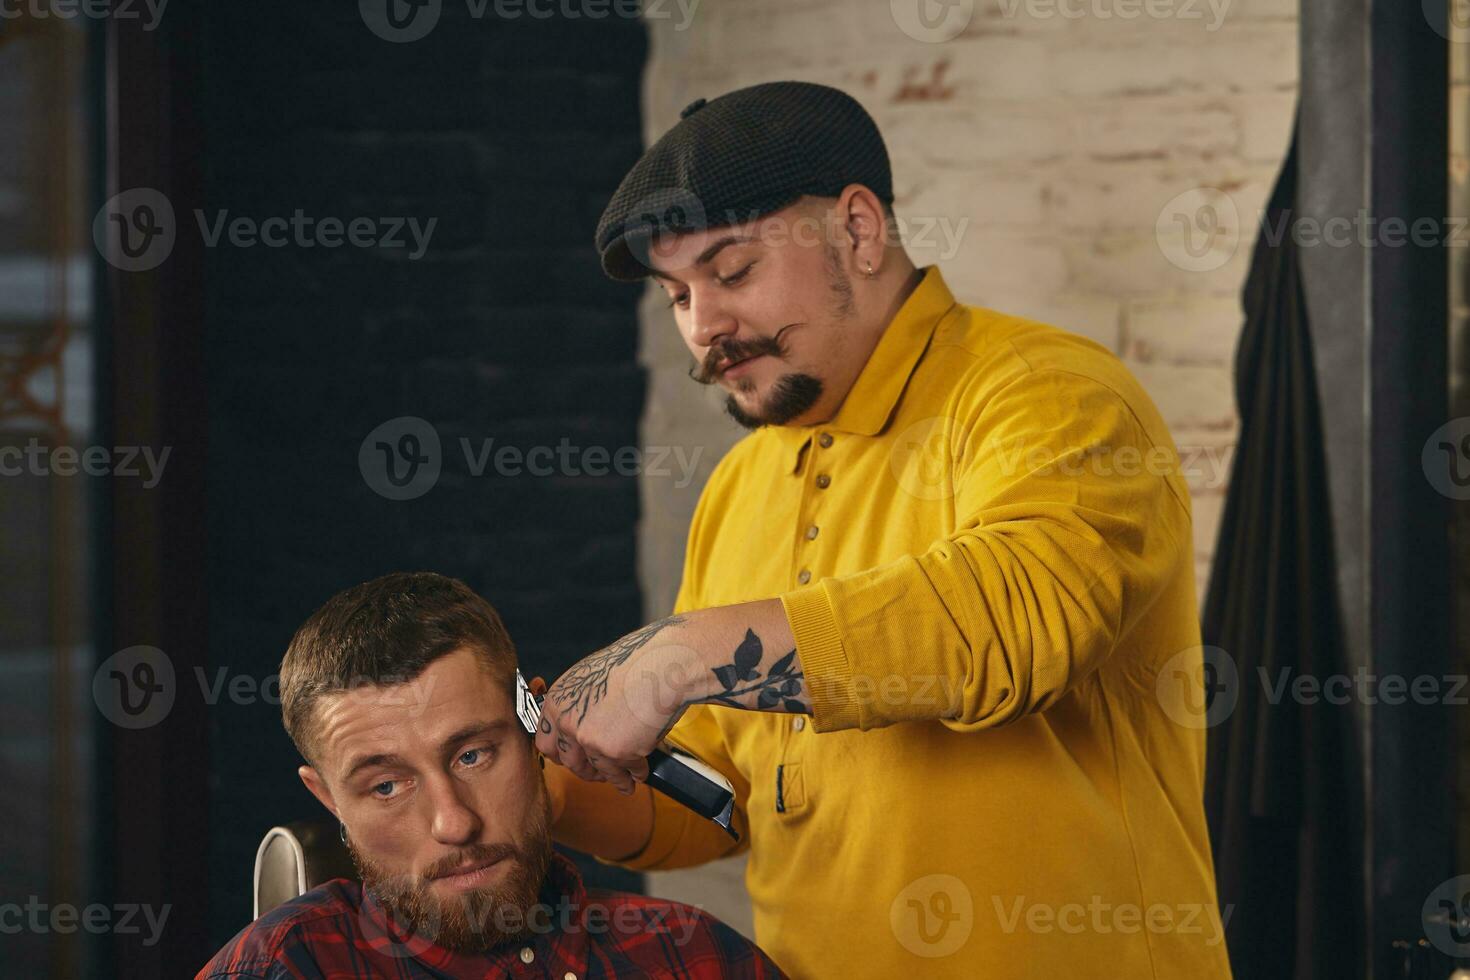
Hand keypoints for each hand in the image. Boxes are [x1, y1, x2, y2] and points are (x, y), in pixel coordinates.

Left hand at [534, 616, 690, 794]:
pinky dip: (634, 774)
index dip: (562, 754)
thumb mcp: (592, 677)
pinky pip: (625, 771)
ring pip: (598, 772)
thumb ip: (581, 703)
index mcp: (558, 702)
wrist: (659, 665)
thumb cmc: (633, 662)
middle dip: (586, 771)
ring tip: (623, 780)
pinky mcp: (616, 752)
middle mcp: (568, 723)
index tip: (572, 759)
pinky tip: (638, 774)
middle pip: (569, 762)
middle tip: (597, 773)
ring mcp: (590, 740)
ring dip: (612, 779)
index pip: (547, 742)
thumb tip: (585, 720)